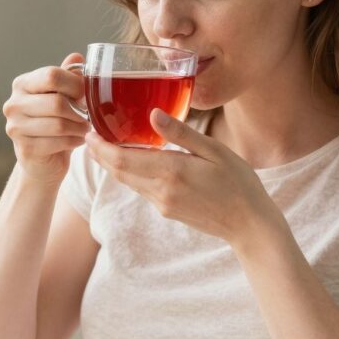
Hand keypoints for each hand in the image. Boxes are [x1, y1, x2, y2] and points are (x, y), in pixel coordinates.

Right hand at [3, 53, 89, 186]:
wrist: (43, 159)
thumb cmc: (54, 121)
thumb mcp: (61, 96)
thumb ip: (67, 77)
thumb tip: (78, 57)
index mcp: (22, 84)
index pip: (52, 75)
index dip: (76, 84)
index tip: (86, 94)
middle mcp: (13, 104)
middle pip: (57, 102)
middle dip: (79, 110)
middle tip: (88, 115)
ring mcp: (16, 127)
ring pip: (60, 124)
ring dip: (79, 127)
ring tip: (84, 127)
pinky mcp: (25, 148)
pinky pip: (59, 142)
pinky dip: (74, 141)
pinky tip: (77, 140)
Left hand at [85, 109, 281, 246]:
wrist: (249, 224)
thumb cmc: (239, 183)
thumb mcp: (214, 150)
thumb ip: (181, 134)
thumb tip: (152, 113)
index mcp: (172, 172)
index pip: (121, 159)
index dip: (100, 147)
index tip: (90, 133)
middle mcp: (161, 191)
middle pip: (119, 172)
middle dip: (101, 155)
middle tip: (91, 136)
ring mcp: (163, 204)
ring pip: (128, 182)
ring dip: (114, 165)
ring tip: (106, 146)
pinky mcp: (167, 211)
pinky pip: (142, 189)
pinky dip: (132, 174)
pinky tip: (135, 162)